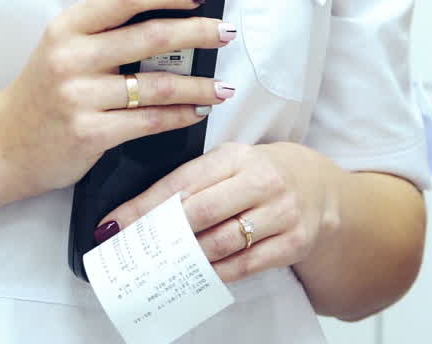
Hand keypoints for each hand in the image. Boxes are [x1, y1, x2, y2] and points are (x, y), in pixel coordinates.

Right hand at [0, 0, 235, 196]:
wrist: (1, 146)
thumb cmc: (45, 89)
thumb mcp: (64, 45)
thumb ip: (107, 27)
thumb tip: (171, 9)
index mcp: (69, 26)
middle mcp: (72, 57)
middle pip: (153, 37)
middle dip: (200, 33)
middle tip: (226, 33)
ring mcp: (80, 97)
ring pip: (159, 85)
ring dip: (201, 85)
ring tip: (225, 86)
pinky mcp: (90, 134)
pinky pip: (150, 121)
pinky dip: (181, 115)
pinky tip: (198, 112)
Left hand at [96, 141, 340, 283]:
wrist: (318, 188)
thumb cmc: (260, 177)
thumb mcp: (230, 167)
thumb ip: (191, 185)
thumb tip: (133, 217)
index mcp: (239, 155)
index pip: (184, 180)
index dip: (144, 205)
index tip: (113, 226)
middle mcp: (263, 179)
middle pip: (200, 213)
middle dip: (161, 237)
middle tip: (133, 255)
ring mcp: (281, 211)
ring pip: (220, 243)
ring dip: (185, 260)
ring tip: (161, 269)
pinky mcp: (293, 242)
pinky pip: (243, 266)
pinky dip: (215, 274)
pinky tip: (197, 276)